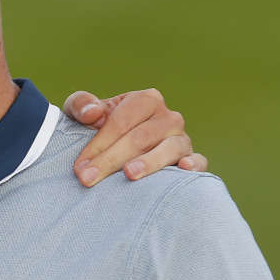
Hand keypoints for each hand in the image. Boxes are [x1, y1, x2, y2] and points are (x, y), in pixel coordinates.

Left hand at [63, 88, 207, 186]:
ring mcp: (182, 138)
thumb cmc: (99, 128)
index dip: (99, 143)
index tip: (80, 167)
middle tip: (88, 179)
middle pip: (140, 138)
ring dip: (149, 162)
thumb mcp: (83, 113)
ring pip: (168, 149)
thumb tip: (93, 113)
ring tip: (128, 174)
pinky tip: (183, 168)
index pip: (121, 122)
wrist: (118, 150)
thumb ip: (80, 105)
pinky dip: (194, 164)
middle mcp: (168, 117)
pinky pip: (198, 161)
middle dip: (111, 159)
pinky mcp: (191, 159)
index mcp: (145, 100)